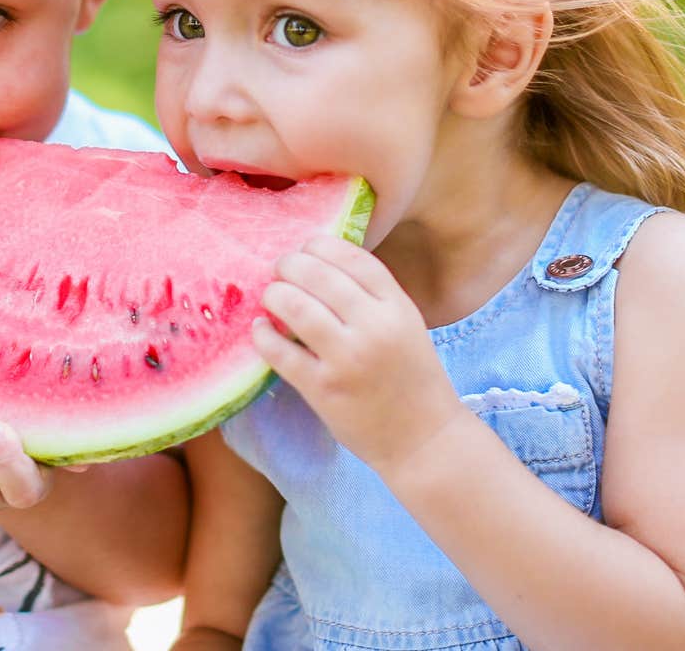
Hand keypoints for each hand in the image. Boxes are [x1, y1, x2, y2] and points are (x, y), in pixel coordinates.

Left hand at [252, 237, 464, 472]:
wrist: (423, 440)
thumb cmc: (412, 380)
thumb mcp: (406, 326)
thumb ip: (372, 298)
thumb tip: (319, 265)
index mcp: (398, 308)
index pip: (353, 259)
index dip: (322, 246)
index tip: (306, 248)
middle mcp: (374, 328)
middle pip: (319, 275)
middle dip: (291, 264)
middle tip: (280, 268)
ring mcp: (347, 359)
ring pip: (296, 307)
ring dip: (275, 294)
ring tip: (270, 295)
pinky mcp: (323, 389)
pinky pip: (280, 352)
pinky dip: (263, 335)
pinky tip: (261, 328)